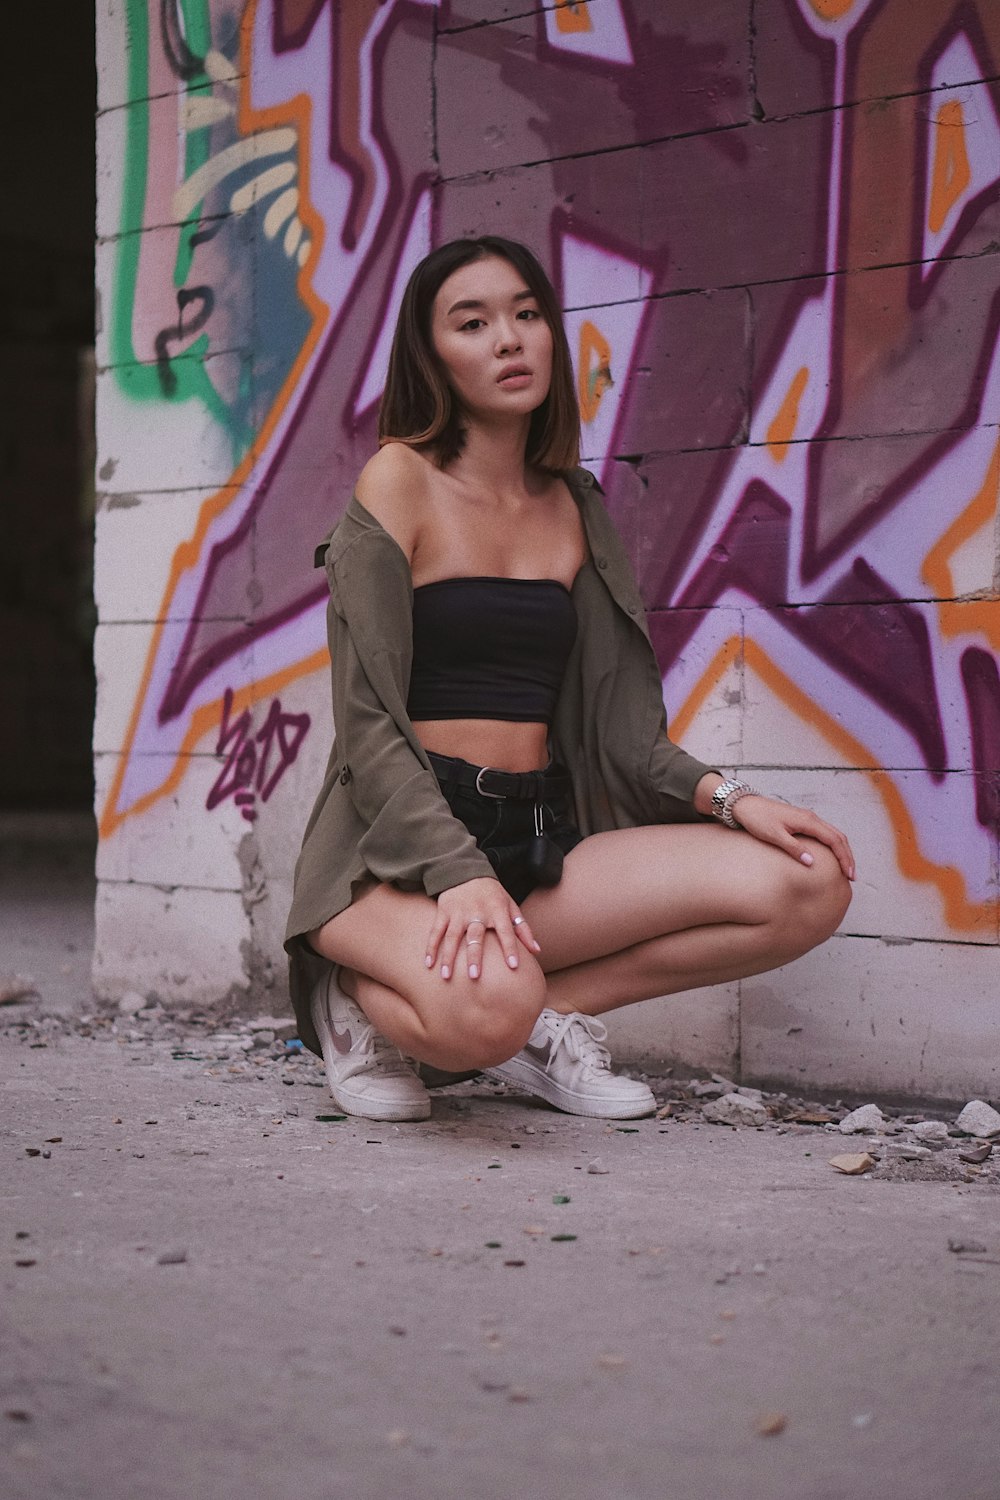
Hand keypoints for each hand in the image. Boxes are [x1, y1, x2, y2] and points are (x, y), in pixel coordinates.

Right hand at [425, 877, 540, 979]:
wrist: (466, 871)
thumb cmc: (493, 895)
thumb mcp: (510, 906)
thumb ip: (523, 929)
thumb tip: (537, 951)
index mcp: (497, 910)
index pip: (506, 931)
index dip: (510, 948)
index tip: (513, 966)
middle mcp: (477, 912)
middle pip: (475, 936)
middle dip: (474, 956)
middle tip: (474, 976)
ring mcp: (458, 912)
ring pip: (452, 936)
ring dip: (448, 957)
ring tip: (446, 976)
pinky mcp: (443, 912)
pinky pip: (435, 931)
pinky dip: (431, 947)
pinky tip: (429, 964)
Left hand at [728, 794, 855, 879]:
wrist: (744, 804)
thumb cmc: (757, 818)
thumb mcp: (774, 835)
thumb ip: (793, 848)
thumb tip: (811, 862)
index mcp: (808, 821)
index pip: (834, 840)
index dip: (844, 858)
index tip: (849, 874)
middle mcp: (811, 818)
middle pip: (838, 837)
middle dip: (848, 856)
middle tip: (852, 876)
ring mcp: (807, 819)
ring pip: (832, 834)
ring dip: (841, 851)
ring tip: (845, 869)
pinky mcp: (801, 821)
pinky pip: (823, 833)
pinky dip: (832, 845)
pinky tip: (830, 856)